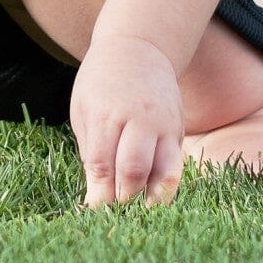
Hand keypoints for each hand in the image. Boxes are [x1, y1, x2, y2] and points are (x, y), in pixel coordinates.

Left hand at [70, 30, 184, 207]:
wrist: (139, 46)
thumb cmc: (102, 82)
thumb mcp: (84, 108)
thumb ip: (91, 150)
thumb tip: (97, 195)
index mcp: (106, 113)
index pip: (102, 163)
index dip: (98, 195)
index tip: (93, 214)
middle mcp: (138, 118)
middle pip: (133, 170)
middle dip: (122, 200)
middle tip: (113, 216)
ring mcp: (162, 124)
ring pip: (163, 172)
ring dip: (150, 200)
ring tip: (138, 214)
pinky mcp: (178, 129)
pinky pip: (175, 166)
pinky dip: (166, 187)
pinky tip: (154, 199)